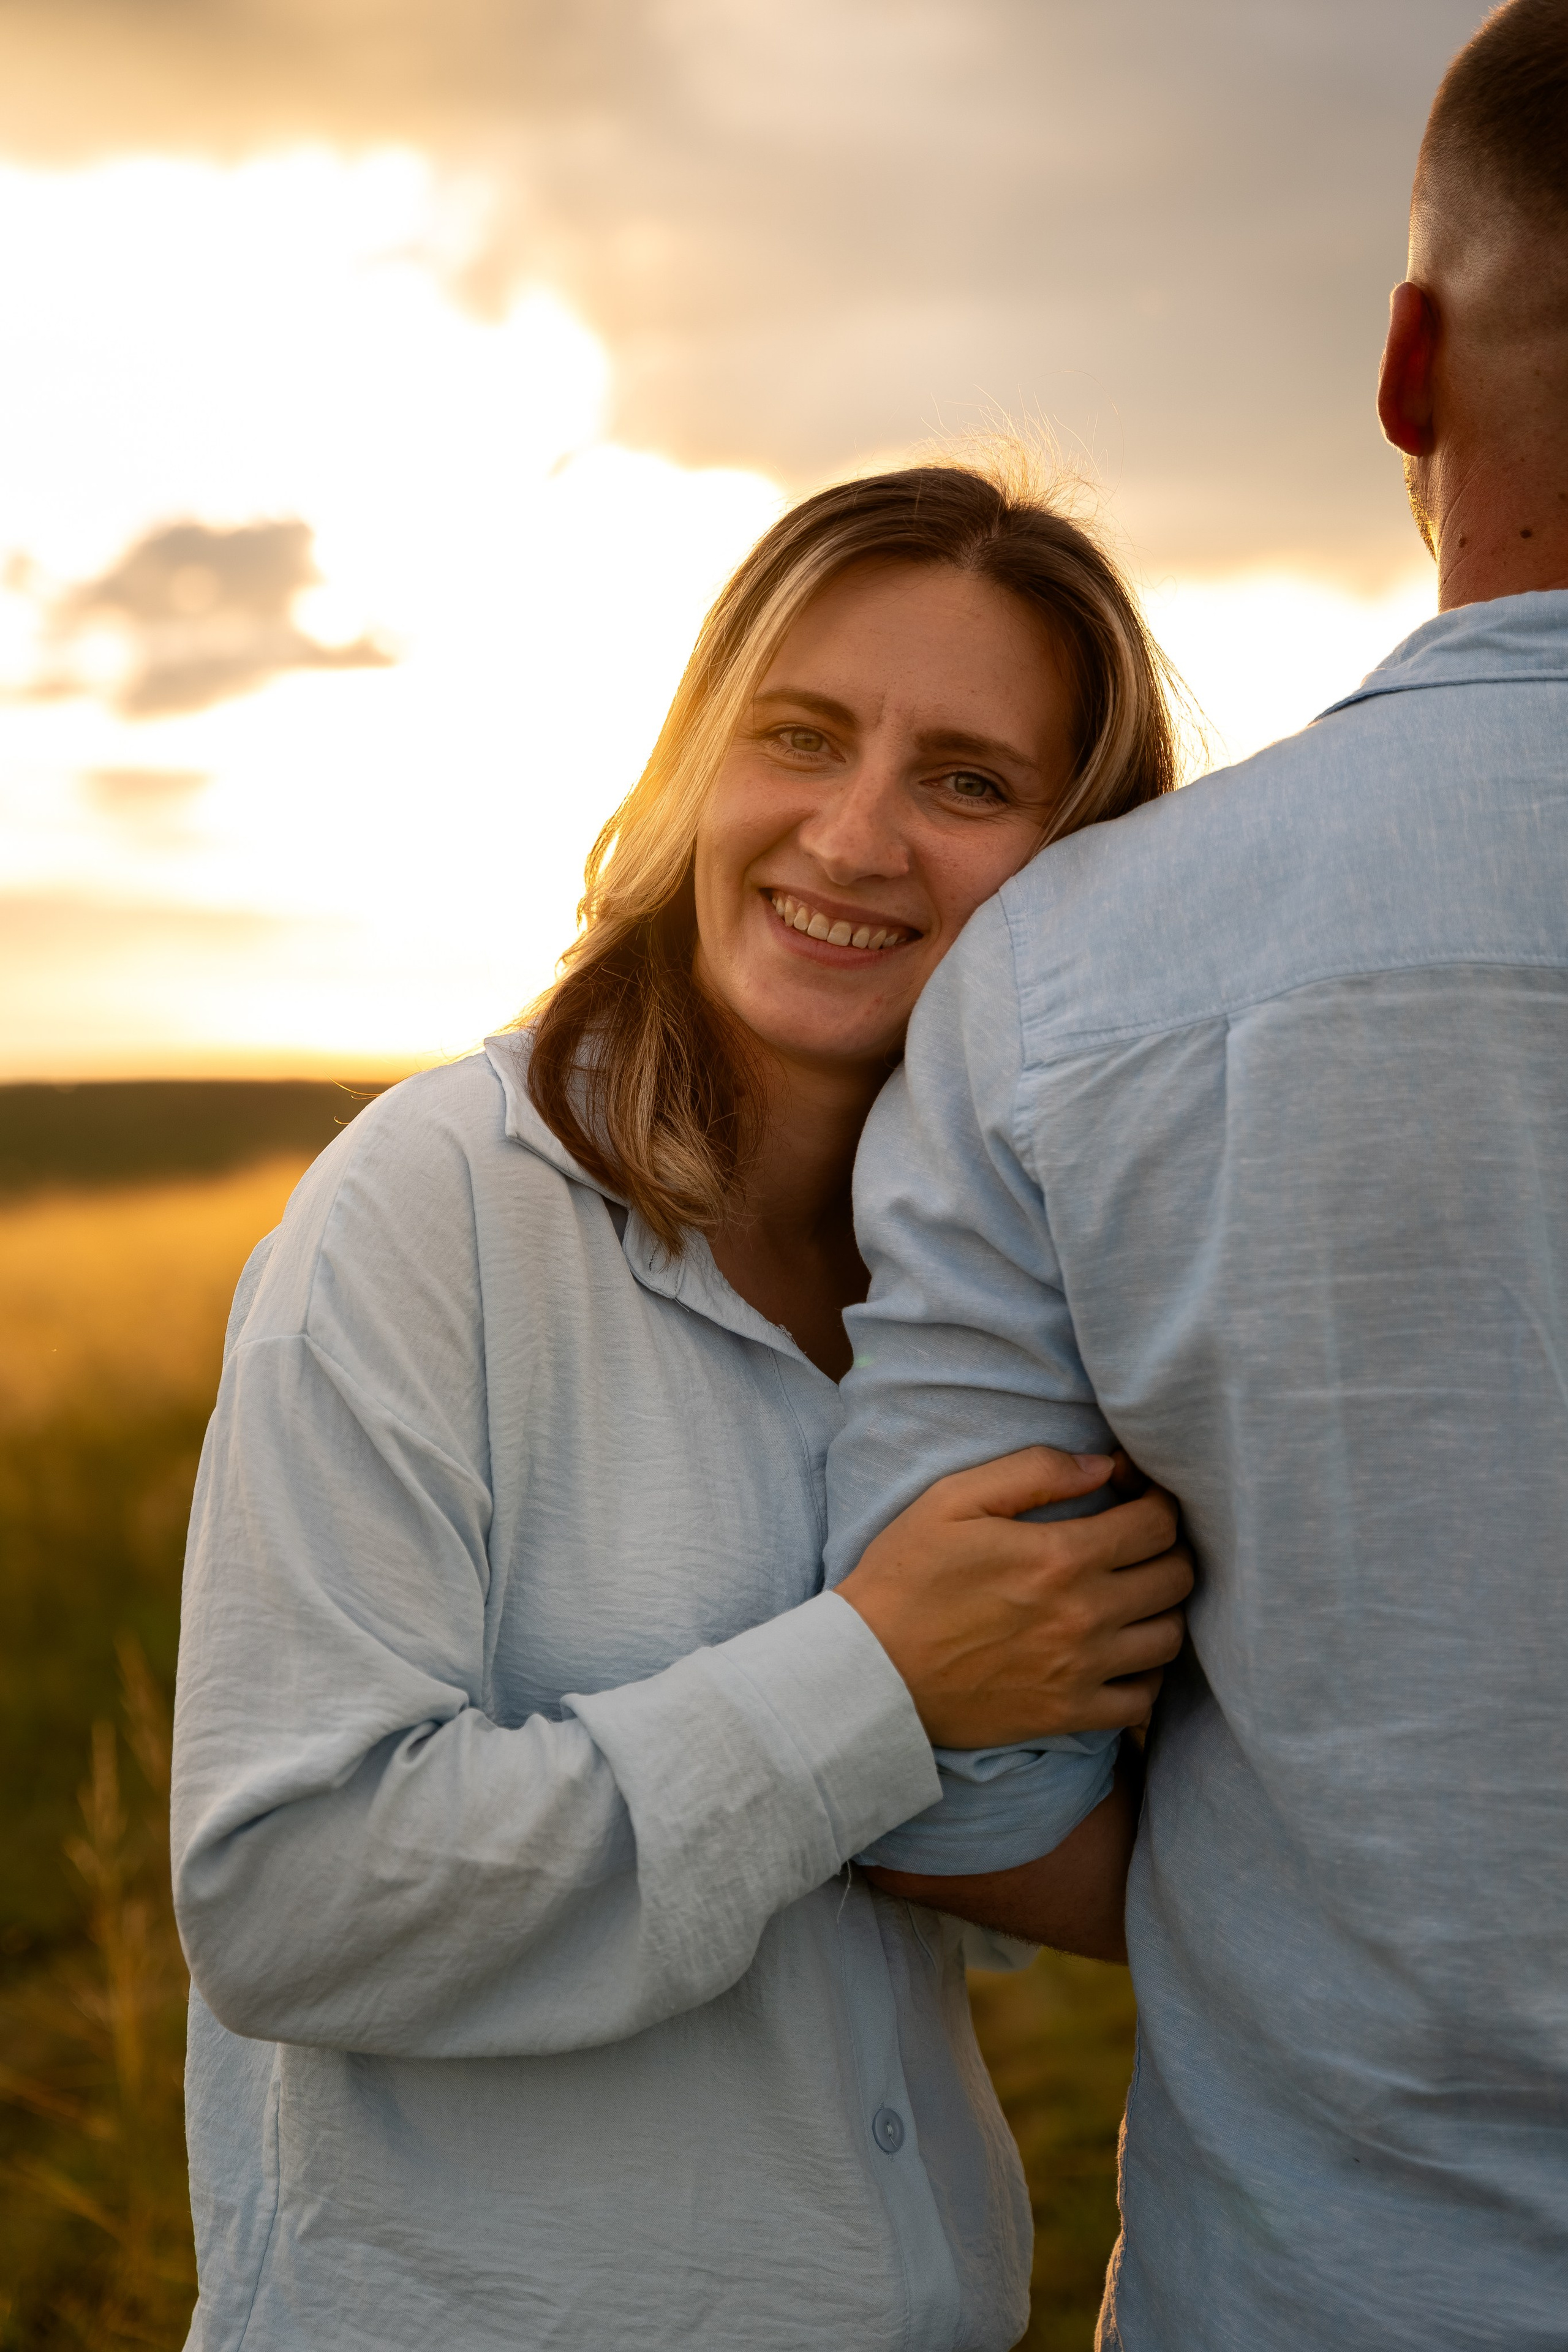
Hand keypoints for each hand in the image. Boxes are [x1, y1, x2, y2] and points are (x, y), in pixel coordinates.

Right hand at [836, 1446, 1190, 1748]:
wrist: (869, 1671)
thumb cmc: (904, 1577)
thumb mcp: (953, 1500)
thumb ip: (1033, 1471)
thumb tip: (1103, 1465)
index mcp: (1061, 1556)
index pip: (1157, 1524)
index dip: (1158, 1501)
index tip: (1137, 1497)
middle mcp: (1085, 1614)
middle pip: (1177, 1578)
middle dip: (1168, 1550)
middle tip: (1139, 1544)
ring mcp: (1081, 1670)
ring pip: (1170, 1638)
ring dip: (1162, 1610)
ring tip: (1133, 1597)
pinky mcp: (1068, 1714)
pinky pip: (1143, 1702)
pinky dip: (1145, 1677)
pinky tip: (1121, 1656)